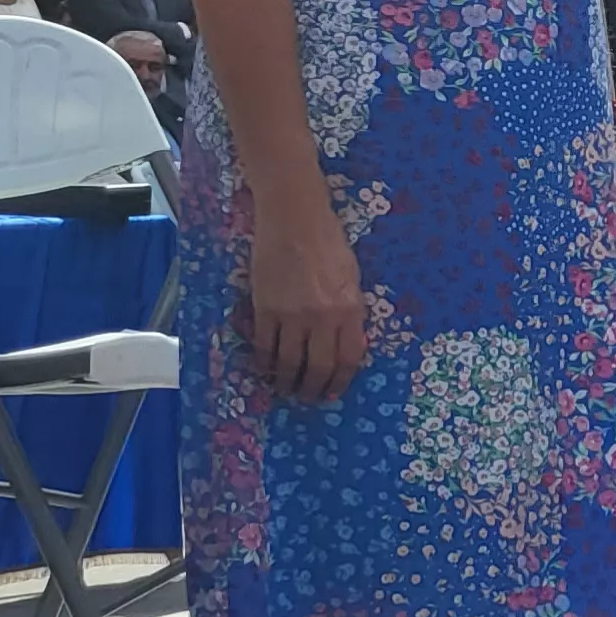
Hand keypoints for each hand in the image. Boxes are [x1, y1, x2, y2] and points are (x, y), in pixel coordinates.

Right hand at [245, 202, 369, 402]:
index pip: (350, 358)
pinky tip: (263, 370)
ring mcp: (293, 315)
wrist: (295, 219)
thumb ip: (349, 311)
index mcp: (351, 309)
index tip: (334, 392)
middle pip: (319, 367)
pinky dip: (263, 363)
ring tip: (285, 389)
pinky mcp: (266, 309)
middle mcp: (324, 318)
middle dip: (314, 388)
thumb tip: (344, 340)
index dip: (341, 380)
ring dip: (286, 381)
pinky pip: (264, 346)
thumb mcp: (351, 278)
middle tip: (308, 397)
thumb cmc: (328, 243)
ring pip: (289, 362)